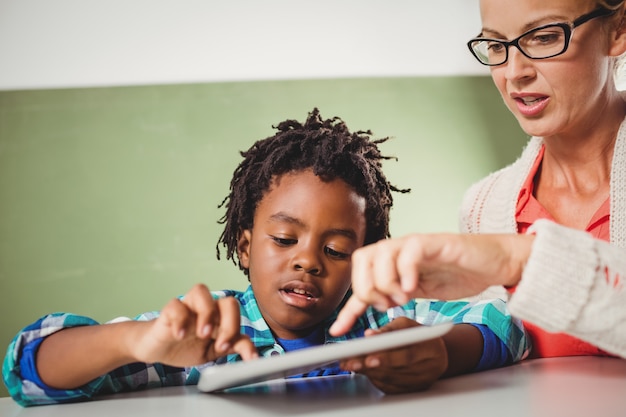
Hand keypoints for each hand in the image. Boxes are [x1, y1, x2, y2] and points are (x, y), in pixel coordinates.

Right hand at [131, 284, 257, 365]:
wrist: (155, 347)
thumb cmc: (185, 346)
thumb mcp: (212, 352)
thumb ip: (232, 347)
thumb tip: (253, 353)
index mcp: (220, 317)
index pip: (238, 316)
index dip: (241, 333)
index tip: (239, 354)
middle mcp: (206, 308)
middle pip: (227, 301)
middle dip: (229, 323)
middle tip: (220, 344)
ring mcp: (188, 307)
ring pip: (201, 291)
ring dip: (206, 313)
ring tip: (203, 334)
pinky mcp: (169, 311)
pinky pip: (175, 305)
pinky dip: (179, 320)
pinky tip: (179, 335)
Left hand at [329, 233, 532, 335]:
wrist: (491, 263)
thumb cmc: (457, 274)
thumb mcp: (418, 291)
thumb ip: (395, 296)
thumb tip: (373, 309)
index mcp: (391, 262)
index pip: (359, 280)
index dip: (347, 308)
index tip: (338, 331)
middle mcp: (397, 250)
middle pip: (360, 260)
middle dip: (367, 289)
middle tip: (387, 306)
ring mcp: (413, 244)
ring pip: (379, 254)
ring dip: (385, 282)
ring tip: (403, 298)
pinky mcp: (432, 242)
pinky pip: (408, 251)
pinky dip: (405, 272)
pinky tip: (413, 288)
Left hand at [339, 318, 446, 393]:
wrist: (435, 352)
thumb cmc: (418, 334)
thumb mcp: (407, 324)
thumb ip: (389, 329)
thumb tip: (369, 335)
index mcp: (431, 348)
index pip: (407, 355)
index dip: (387, 357)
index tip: (368, 356)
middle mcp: (429, 368)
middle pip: (396, 370)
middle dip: (370, 365)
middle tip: (351, 362)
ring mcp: (421, 382)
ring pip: (391, 380)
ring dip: (368, 372)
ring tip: (350, 364)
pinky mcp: (411, 390)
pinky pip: (390, 387)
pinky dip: (374, 379)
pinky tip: (362, 371)